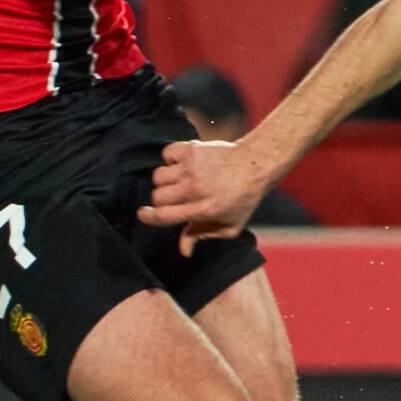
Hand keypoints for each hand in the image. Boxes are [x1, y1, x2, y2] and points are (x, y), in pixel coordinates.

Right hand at [138, 138, 276, 249]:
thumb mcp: (230, 226)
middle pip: (157, 196)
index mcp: (203, 209)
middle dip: (161, 200)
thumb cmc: (244, 198)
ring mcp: (192, 167)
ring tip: (179, 181)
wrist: (256, 163)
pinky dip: (171, 159)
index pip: (163, 216)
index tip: (144, 214)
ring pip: (158, 176)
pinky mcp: (192, 149)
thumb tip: (184, 251)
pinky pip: (166, 154)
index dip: (148, 217)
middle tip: (174, 198)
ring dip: (165, 180)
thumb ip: (202, 236)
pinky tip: (183, 164)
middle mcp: (195, 188)